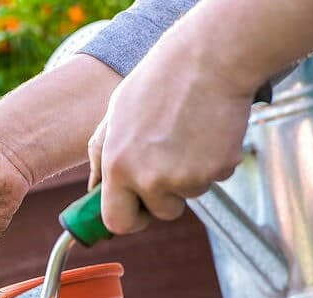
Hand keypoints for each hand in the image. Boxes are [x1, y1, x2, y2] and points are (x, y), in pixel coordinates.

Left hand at [87, 45, 251, 234]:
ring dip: (189, 174)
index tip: (136, 212)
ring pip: (189, 194)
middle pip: (160, 213)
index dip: (129, 220)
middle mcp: (149, 178)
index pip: (117, 221)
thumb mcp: (114, 117)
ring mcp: (187, 177)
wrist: (208, 60)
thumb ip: (101, 158)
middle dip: (164, 199)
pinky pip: (214, 178)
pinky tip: (206, 131)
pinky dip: (212, 161)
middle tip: (168, 162)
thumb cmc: (157, 84)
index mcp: (118, 166)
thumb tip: (94, 191)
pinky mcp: (218, 170)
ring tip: (186, 134)